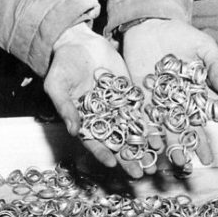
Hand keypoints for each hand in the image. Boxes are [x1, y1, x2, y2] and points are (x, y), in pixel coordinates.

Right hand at [45, 23, 144, 177]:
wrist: (79, 42)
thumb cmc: (62, 65)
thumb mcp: (57, 85)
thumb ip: (65, 107)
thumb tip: (72, 130)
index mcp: (83, 121)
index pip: (93, 142)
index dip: (102, 153)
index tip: (113, 164)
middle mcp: (102, 118)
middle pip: (117, 143)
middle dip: (129, 159)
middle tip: (141, 174)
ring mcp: (117, 108)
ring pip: (132, 132)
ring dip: (143, 148)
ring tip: (155, 162)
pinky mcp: (129, 95)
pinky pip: (141, 113)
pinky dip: (150, 126)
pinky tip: (160, 137)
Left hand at [122, 19, 217, 165]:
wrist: (149, 25)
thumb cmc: (180, 34)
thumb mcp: (203, 45)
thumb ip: (214, 63)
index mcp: (198, 89)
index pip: (216, 107)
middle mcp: (181, 100)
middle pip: (193, 126)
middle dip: (200, 144)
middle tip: (207, 161)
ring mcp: (162, 102)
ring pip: (171, 128)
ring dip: (176, 146)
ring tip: (181, 162)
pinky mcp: (143, 100)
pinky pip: (147, 120)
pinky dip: (151, 133)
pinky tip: (155, 147)